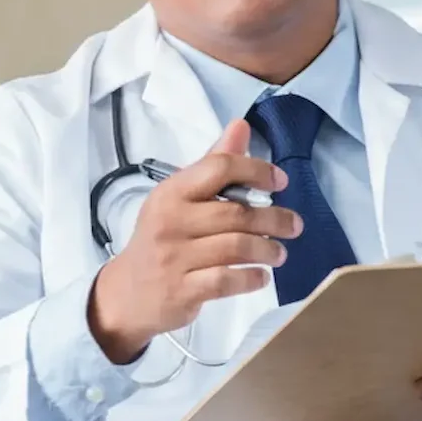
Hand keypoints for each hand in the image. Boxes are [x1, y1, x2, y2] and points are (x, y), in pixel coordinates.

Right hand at [88, 119, 301, 363]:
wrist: (127, 294)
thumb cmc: (162, 240)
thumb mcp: (180, 199)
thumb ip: (213, 166)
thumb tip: (241, 126)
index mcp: (171, 192)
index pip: (218, 168)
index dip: (256, 171)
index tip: (279, 182)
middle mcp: (171, 221)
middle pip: (235, 213)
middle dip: (274, 219)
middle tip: (294, 226)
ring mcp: (174, 258)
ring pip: (236, 247)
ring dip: (268, 249)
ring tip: (279, 253)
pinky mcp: (181, 291)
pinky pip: (227, 281)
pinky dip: (252, 278)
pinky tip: (261, 276)